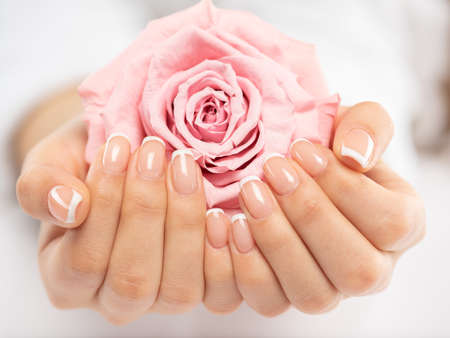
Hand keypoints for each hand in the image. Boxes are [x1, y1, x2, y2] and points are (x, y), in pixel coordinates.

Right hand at [16, 118, 241, 323]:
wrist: (126, 161)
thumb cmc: (88, 167)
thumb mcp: (52, 165)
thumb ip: (41, 186)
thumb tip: (68, 205)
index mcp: (68, 280)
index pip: (84, 261)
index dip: (105, 205)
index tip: (119, 148)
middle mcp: (114, 299)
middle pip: (133, 280)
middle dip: (146, 210)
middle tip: (154, 152)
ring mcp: (160, 299)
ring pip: (179, 290)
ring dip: (185, 224)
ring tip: (185, 168)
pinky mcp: (201, 290)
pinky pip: (219, 294)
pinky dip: (224, 256)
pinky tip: (219, 212)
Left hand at [220, 102, 425, 315]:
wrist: (288, 164)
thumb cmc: (325, 147)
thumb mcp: (351, 124)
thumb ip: (368, 127)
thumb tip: (355, 155)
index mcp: (399, 226)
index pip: (390, 224)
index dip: (346, 188)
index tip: (302, 150)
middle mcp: (369, 268)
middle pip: (356, 269)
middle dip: (309, 215)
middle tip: (272, 170)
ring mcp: (328, 288)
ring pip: (312, 294)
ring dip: (277, 241)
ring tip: (250, 194)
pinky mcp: (285, 295)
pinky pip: (269, 301)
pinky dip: (246, 266)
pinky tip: (231, 224)